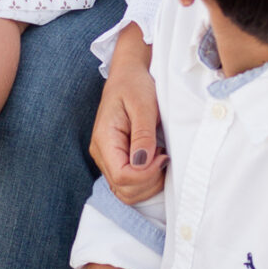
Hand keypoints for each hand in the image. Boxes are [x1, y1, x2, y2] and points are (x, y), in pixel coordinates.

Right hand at [90, 38, 167, 201]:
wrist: (128, 76)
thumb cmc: (134, 86)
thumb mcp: (143, 104)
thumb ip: (143, 134)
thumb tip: (143, 162)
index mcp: (104, 140)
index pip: (121, 176)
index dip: (146, 175)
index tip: (164, 156)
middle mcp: (102, 154)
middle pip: (123, 190)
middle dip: (149, 182)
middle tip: (165, 157)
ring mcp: (108, 159)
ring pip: (127, 192)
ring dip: (149, 183)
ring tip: (161, 157)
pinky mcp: (117, 160)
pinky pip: (130, 183)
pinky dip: (147, 179)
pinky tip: (156, 159)